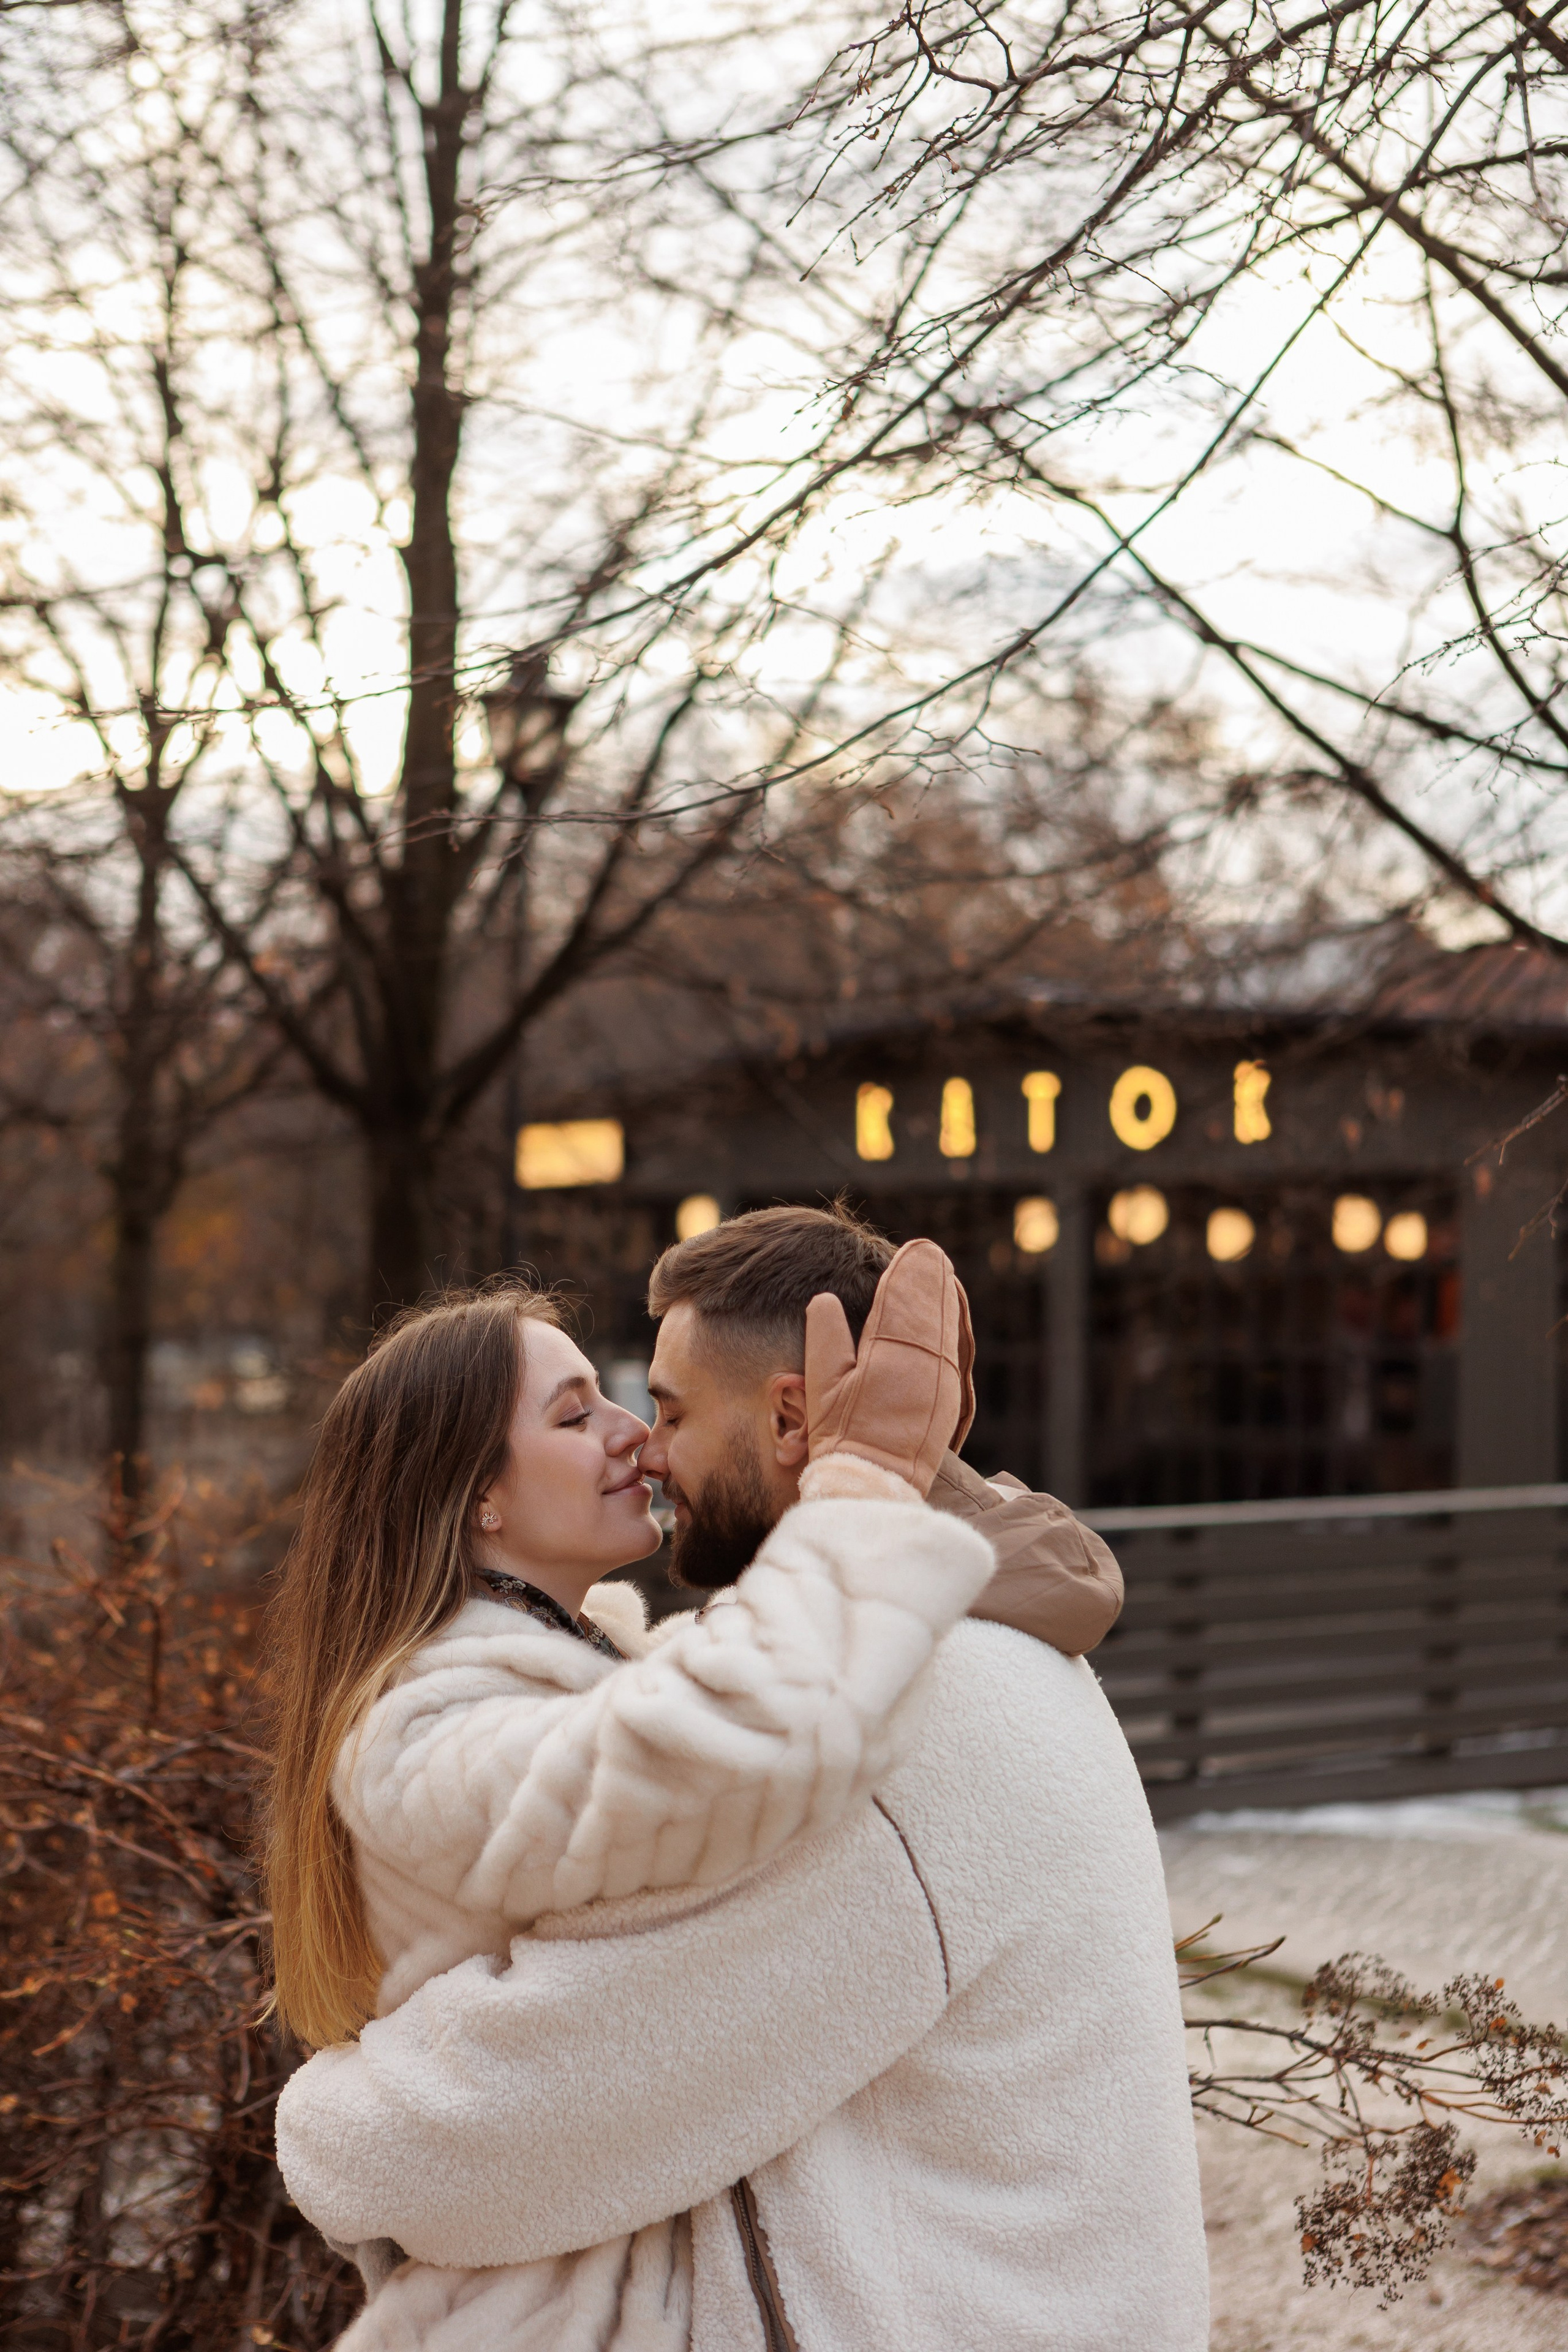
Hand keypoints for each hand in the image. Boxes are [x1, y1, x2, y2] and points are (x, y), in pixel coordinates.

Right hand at [804, 1239, 974, 1495]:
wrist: (876, 1483)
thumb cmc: (842, 1435)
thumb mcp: (822, 1383)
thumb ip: (825, 1336)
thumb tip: (825, 1299)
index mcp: (891, 1352)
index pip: (902, 1299)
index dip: (908, 1272)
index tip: (915, 1249)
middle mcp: (924, 1362)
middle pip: (932, 1308)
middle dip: (931, 1279)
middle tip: (931, 1254)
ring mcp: (941, 1382)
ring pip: (946, 1328)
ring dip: (943, 1301)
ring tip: (941, 1276)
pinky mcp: (947, 1400)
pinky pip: (953, 1353)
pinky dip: (950, 1330)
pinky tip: (947, 1321)